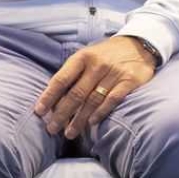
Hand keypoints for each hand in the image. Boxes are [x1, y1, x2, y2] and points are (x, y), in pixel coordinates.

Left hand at [33, 35, 155, 138]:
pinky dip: (101, 112)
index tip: (39, 111)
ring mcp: (114, 72)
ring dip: (79, 119)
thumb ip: (72, 74)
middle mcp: (97, 64)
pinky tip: (92, 123)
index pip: (61, 79)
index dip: (49, 96)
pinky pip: (112, 100)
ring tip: (69, 133)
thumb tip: (53, 98)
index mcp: (82, 57)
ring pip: (92, 100)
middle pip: (76, 93)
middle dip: (62, 114)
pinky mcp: (129, 81)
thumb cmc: (106, 55)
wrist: (139, 44)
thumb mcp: (87, 56)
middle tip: (52, 129)